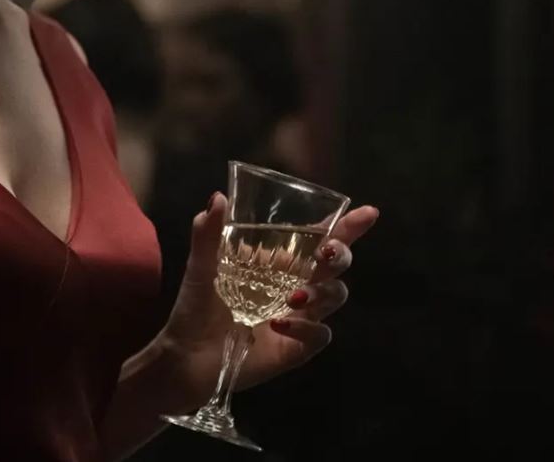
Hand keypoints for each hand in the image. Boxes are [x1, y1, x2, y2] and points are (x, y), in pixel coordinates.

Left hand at [154, 193, 379, 407]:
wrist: (186, 355)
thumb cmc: (196, 308)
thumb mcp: (200, 267)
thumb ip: (207, 235)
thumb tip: (218, 198)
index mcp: (280, 264)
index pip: (319, 240)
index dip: (346, 227)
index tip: (367, 213)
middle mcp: (296, 287)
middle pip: (337, 265)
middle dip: (341, 255)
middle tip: (327, 252)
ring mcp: (301, 318)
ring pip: (336, 297)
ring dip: (323, 291)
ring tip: (293, 296)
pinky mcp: (297, 348)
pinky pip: (320, 335)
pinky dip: (307, 327)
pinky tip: (280, 323)